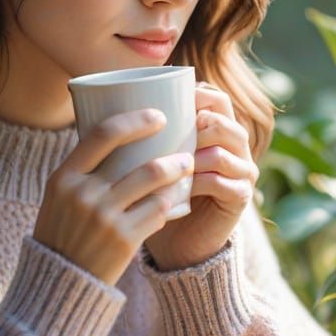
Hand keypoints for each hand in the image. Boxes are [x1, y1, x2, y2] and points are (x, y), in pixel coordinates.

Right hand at [34, 108, 195, 285]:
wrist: (59, 282)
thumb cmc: (62, 233)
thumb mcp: (59, 197)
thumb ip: (82, 172)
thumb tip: (118, 139)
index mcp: (63, 177)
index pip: (102, 134)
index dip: (134, 120)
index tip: (156, 116)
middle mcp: (82, 194)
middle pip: (137, 159)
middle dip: (168, 149)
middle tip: (184, 148)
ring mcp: (104, 217)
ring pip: (153, 182)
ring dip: (177, 171)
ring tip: (187, 167)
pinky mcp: (123, 239)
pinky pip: (158, 211)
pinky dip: (171, 202)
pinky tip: (179, 199)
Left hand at [144, 82, 258, 270]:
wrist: (171, 240)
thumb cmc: (152, 193)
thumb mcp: (144, 159)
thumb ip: (136, 134)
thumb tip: (95, 103)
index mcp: (213, 127)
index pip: (214, 98)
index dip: (194, 95)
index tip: (161, 103)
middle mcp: (233, 144)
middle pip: (223, 119)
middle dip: (196, 123)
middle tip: (164, 135)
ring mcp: (241, 169)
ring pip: (224, 149)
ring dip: (195, 154)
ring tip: (168, 163)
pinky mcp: (240, 196)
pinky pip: (224, 182)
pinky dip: (200, 182)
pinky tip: (180, 188)